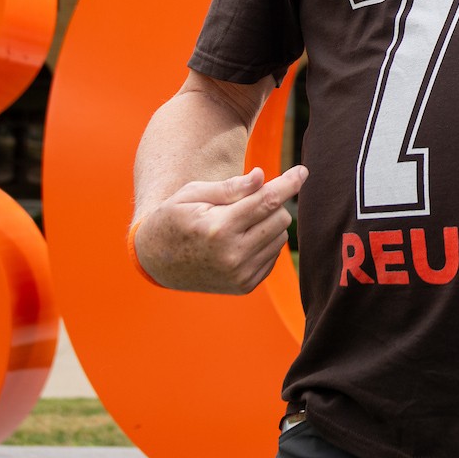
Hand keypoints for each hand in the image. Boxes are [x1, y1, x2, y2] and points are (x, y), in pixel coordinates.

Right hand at [133, 165, 305, 293]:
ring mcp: (239, 274)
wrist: (155, 262)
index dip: (288, 183)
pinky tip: (240, 239)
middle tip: (250, 199)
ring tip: (239, 222)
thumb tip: (262, 177)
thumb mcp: (192, 194)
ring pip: (280, 237)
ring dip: (268, 223)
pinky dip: (264, 242)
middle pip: (279, 218)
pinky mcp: (244, 286)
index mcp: (219, 228)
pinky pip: (273, 255)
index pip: (266, 201)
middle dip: (272, 203)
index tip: (303, 171)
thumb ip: (230, 187)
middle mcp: (232, 255)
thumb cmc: (173, 219)